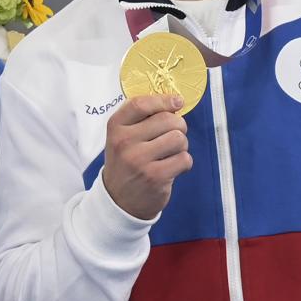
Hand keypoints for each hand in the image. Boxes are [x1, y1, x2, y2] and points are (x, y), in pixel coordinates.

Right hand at [100, 94, 190, 219]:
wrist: (119, 200)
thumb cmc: (126, 162)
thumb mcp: (122, 137)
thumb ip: (141, 117)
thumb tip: (175, 101)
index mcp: (115, 128)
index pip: (141, 104)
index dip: (164, 100)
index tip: (177, 102)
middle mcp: (124, 142)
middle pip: (168, 120)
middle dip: (178, 126)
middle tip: (173, 136)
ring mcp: (139, 160)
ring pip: (179, 138)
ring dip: (181, 146)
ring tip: (171, 153)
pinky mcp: (155, 177)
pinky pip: (184, 159)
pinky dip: (184, 163)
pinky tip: (172, 168)